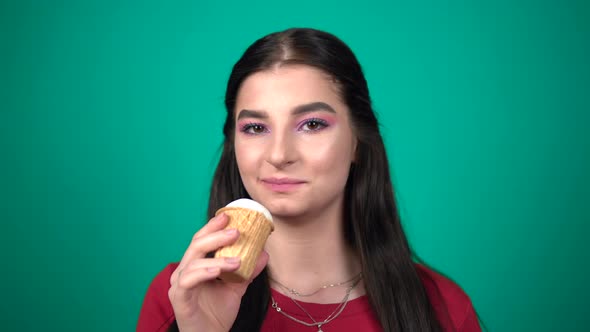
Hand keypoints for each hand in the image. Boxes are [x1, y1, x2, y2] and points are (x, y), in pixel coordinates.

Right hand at [168, 213, 268, 331]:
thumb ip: (248, 271)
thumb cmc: (217, 313)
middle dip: (216, 234)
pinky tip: (218, 271)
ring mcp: (179, 283)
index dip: (213, 226)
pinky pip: (188, 280)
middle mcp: (185, 270)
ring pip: (193, 260)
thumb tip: (263, 253)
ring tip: (237, 260)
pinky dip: (204, 272)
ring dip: (217, 257)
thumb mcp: (236, 288)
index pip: (202, 240)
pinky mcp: (178, 297)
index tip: (229, 216)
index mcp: (196, 265)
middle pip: (196, 244)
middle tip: (236, 230)